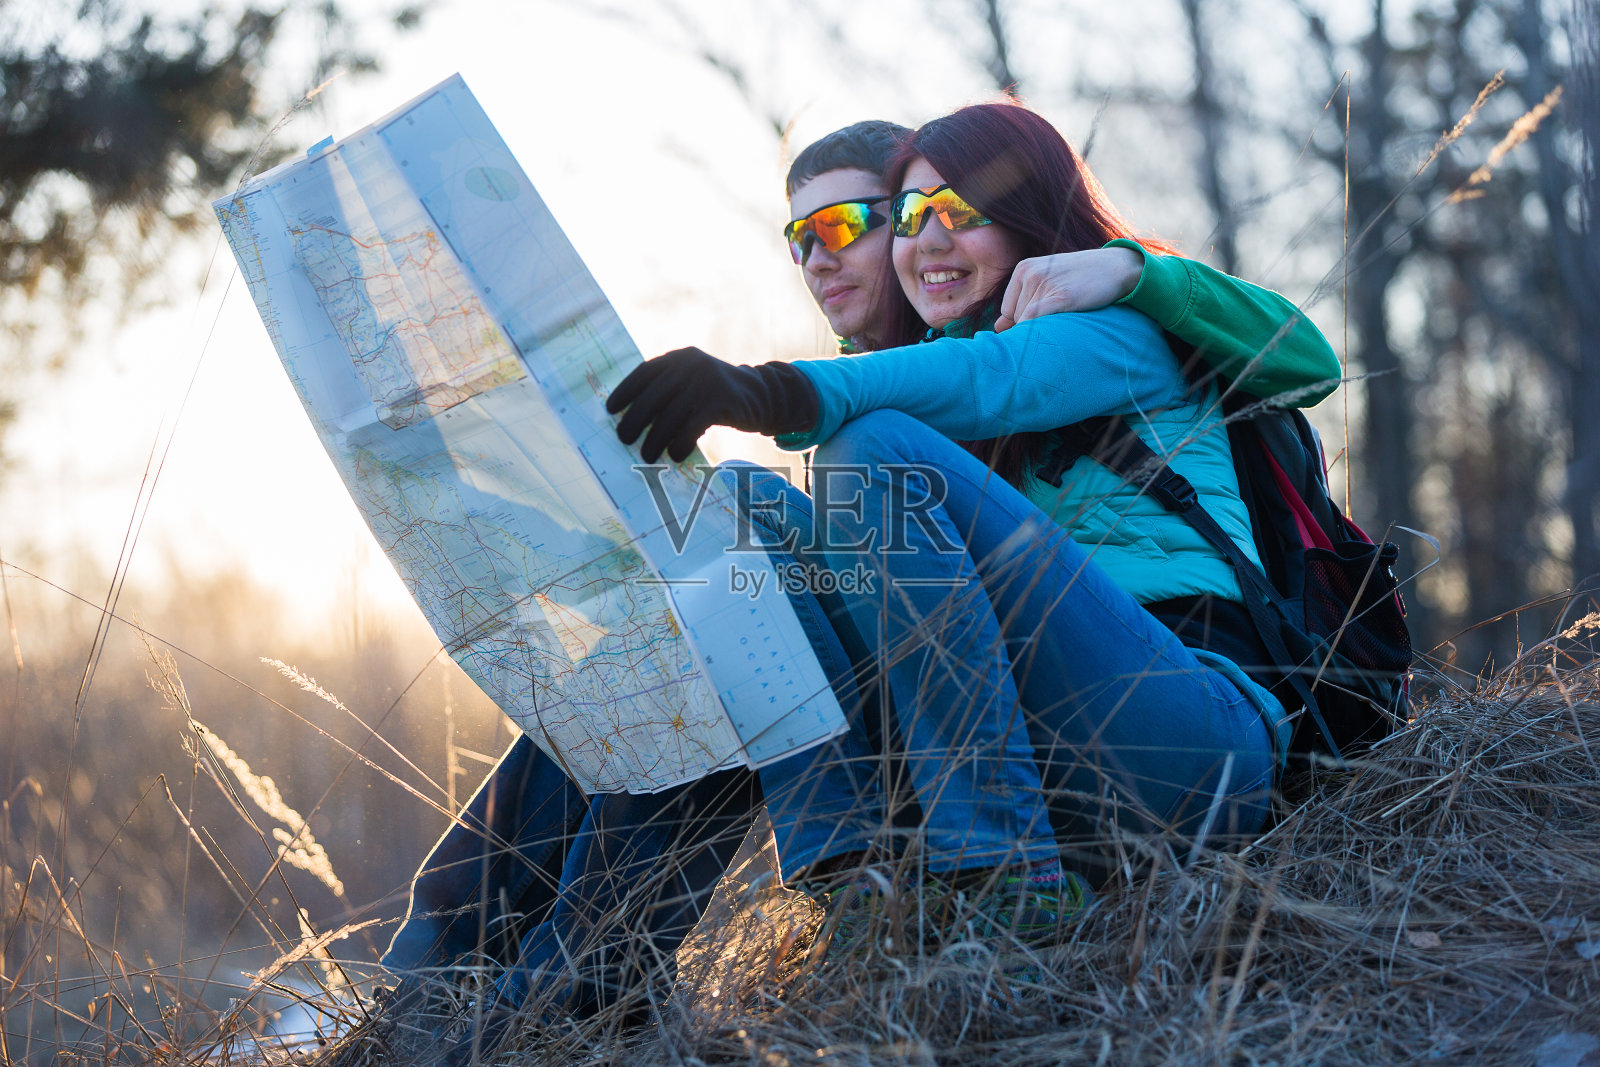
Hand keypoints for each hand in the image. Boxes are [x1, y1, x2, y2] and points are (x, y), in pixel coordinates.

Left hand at [605, 347, 818, 462]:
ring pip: (670, 415)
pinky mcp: (720, 401)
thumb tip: (631, 421)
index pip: (644, 372)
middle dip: (634, 420)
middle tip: (623, 439)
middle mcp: (690, 365)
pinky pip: (692, 427)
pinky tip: (675, 456)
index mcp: (679, 358)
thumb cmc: (717, 397)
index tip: (610, 410)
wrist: (762, 396)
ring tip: (646, 456)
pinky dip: (680, 444)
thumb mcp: (693, 383)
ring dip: (654, 440)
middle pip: (653, 396)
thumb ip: (668, 392)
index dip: (625, 391)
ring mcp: (706, 381)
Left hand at [995, 247, 1144, 331]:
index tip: (1046, 320)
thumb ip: (1022, 303)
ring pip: (1026, 322)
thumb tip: (998, 329)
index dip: (1023, 322)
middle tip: (1059, 317)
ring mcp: (1044, 284)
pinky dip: (1038, 332)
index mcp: (1023, 269)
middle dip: (1033, 325)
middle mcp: (1030, 274)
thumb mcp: (1048, 283)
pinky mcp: (1060, 297)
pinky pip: (1034, 321)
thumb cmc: (1081, 279)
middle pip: (1016, 318)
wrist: (1116, 268)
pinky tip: (1056, 329)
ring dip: (1044, 328)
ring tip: (1065, 316)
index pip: (1007, 310)